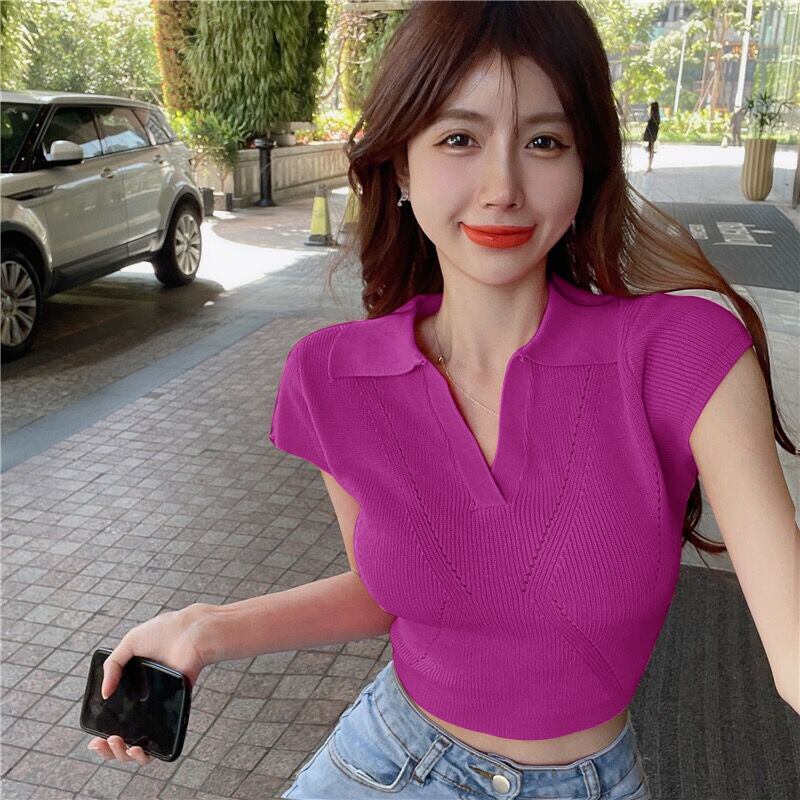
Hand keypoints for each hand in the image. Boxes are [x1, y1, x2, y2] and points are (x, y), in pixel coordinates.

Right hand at [86, 603, 210, 765]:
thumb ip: (112, 665)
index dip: (102, 734)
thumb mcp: (130, 643)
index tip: (93, 739)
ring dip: (124, 754)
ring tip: (118, 744)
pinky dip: (147, 753)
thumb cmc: (164, 634)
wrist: (190, 634)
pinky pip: (162, 740)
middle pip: (124, 737)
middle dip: (110, 748)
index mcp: (132, 687)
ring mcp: (159, 708)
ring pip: (140, 745)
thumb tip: (104, 694)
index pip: (113, 717)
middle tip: (104, 742)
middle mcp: (144, 700)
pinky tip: (136, 748)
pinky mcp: (174, 711)